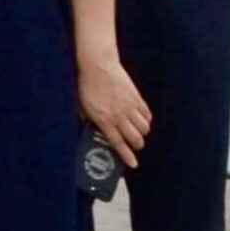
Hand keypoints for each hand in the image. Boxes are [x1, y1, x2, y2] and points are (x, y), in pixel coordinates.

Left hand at [80, 51, 152, 173]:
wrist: (98, 65)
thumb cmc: (87, 86)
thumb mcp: (82, 106)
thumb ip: (88, 119)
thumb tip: (91, 130)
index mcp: (103, 119)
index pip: (117, 142)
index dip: (126, 156)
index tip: (133, 164)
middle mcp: (118, 115)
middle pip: (135, 138)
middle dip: (137, 146)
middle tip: (135, 146)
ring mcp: (129, 107)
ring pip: (144, 128)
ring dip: (142, 134)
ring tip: (137, 132)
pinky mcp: (137, 98)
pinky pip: (147, 115)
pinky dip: (146, 121)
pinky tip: (141, 120)